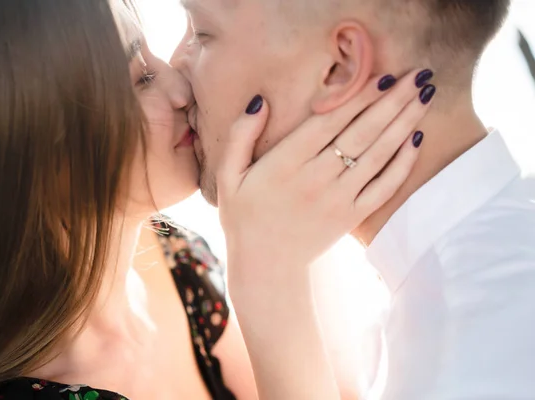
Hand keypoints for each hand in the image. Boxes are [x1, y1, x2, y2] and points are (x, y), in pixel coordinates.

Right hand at [217, 69, 433, 280]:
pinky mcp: (352, 216)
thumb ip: (241, 136)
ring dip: (404, 123)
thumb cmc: (244, 217)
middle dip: (393, 101)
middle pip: (361, 133)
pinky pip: (383, 187)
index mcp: (285, 163)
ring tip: (425, 96)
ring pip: (378, 155)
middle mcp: (316, 178)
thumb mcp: (228, 176)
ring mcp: (338, 199)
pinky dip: (403, 164)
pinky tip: (417, 140)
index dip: (358, 97)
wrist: (265, 268)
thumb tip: (260, 101)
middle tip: (419, 74)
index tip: (382, 75)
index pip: (329, 122)